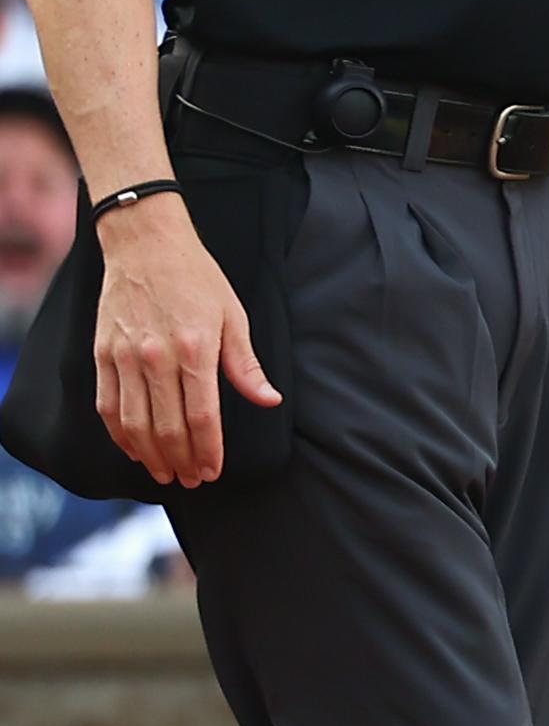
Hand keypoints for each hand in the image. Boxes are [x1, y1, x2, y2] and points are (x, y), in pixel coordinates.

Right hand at [94, 202, 274, 487]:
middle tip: (193, 480)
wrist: (146, 244)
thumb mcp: (234, 317)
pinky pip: (107, 405)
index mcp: (194, 350)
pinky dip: (119, 434)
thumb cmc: (198, 279)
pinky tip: (134, 449)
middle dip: (181, 460)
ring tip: (166, 473)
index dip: (208, 450)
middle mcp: (156, 357)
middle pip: (166, 427)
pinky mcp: (102, 354)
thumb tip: (269, 401)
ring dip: (150, 455)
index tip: (213, 471)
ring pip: (132, 423)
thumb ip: (246, 366)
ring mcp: (124, 357)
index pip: (202, 417)